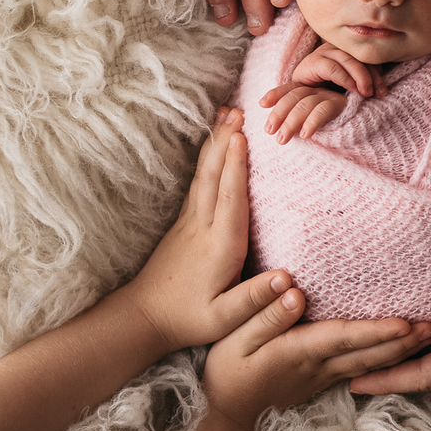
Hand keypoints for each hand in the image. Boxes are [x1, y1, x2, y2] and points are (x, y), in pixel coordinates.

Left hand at [123, 107, 270, 351]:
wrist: (143, 319)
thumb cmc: (189, 320)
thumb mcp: (225, 320)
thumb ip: (256, 300)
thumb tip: (287, 280)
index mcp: (219, 247)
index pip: (229, 200)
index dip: (236, 168)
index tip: (242, 137)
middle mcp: (202, 228)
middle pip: (213, 177)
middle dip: (226, 142)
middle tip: (238, 110)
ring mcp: (189, 223)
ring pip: (203, 175)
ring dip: (215, 143)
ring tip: (227, 114)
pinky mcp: (182, 223)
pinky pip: (197, 183)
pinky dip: (206, 159)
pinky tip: (211, 144)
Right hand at [195, 288, 430, 430]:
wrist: (227, 411)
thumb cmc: (227, 369)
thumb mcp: (235, 338)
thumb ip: (265, 315)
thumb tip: (294, 293)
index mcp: (298, 351)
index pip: (344, 338)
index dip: (375, 331)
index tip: (404, 323)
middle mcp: (319, 366)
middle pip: (369, 353)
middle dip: (404, 341)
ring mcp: (325, 375)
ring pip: (372, 364)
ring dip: (403, 351)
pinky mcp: (326, 378)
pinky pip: (365, 368)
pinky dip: (389, 358)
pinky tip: (405, 348)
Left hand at [259, 83, 347, 142]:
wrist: (377, 108)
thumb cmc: (348, 118)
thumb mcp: (323, 114)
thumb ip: (309, 115)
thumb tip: (284, 130)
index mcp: (313, 88)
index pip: (290, 89)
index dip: (276, 94)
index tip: (262, 104)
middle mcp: (321, 89)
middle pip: (294, 96)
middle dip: (279, 114)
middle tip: (270, 132)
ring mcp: (332, 94)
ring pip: (305, 103)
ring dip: (290, 121)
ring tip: (281, 139)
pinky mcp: (343, 104)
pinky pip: (324, 110)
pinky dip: (312, 121)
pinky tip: (304, 134)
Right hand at [291, 42, 387, 97]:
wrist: (299, 98)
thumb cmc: (326, 92)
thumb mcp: (348, 88)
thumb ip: (362, 83)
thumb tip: (383, 90)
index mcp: (348, 51)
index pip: (368, 58)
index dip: (378, 73)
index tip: (383, 91)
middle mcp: (337, 48)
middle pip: (360, 57)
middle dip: (372, 76)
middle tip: (379, 93)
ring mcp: (324, 52)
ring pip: (348, 59)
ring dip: (361, 77)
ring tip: (367, 93)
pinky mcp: (313, 62)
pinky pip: (332, 68)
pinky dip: (344, 78)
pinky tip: (352, 89)